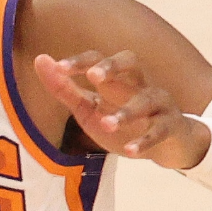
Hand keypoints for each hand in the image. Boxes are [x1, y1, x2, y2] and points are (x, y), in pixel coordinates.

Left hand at [33, 50, 209, 168]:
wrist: (167, 145)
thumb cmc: (122, 122)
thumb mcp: (88, 107)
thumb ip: (64, 88)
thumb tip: (40, 59)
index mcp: (115, 79)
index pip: (98, 60)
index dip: (80, 62)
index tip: (59, 67)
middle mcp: (138, 85)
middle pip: (131, 62)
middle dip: (112, 67)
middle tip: (93, 77)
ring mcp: (158, 104)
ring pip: (146, 100)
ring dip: (126, 112)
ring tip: (106, 124)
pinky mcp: (171, 126)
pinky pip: (161, 130)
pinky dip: (146, 140)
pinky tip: (130, 151)